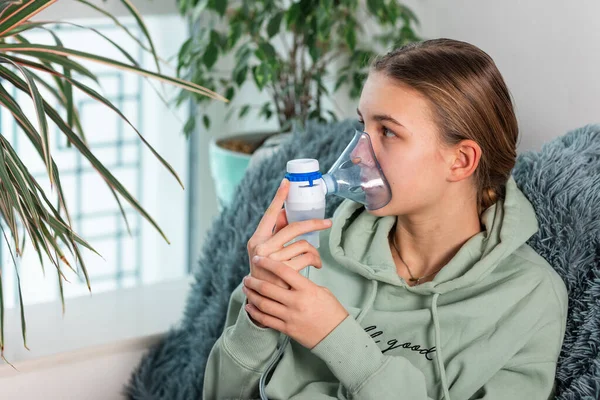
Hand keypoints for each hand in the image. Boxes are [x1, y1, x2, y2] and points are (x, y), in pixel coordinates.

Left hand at [242, 255, 348, 349]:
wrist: (337, 335)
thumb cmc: (331, 310)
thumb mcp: (321, 291)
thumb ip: (303, 284)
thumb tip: (287, 276)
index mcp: (307, 289)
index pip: (283, 271)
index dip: (267, 263)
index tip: (258, 258)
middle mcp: (297, 302)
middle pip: (268, 288)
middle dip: (253, 281)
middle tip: (246, 277)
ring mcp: (290, 317)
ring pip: (263, 304)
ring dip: (251, 295)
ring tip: (246, 289)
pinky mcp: (287, 329)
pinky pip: (266, 320)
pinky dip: (255, 312)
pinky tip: (249, 305)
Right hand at [246, 178, 331, 324]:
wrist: (261, 301)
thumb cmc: (267, 272)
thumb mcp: (265, 252)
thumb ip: (274, 234)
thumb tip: (286, 212)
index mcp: (257, 239)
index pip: (270, 214)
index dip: (279, 197)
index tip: (287, 182)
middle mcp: (262, 248)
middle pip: (294, 227)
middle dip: (314, 223)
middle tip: (328, 223)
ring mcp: (273, 260)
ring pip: (304, 244)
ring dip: (315, 250)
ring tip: (317, 257)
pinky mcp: (284, 272)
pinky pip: (308, 257)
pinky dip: (316, 260)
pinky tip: (316, 265)